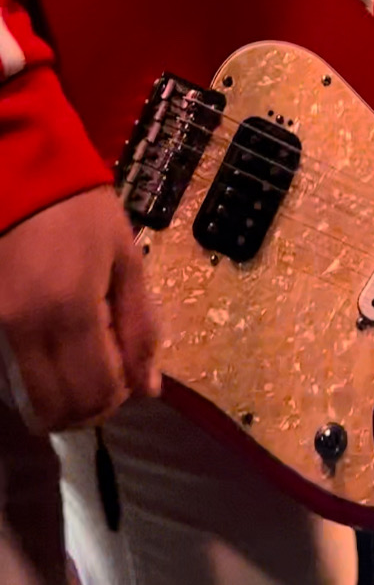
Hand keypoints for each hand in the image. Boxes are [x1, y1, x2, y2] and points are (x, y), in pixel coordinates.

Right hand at [0, 187, 161, 432]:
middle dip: (91, 407)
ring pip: (32, 402)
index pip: (95, 392)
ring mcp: (2, 332)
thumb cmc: (82, 211)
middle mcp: (29, 331)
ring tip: (85, 364)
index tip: (130, 373)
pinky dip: (43, 380)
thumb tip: (149, 388)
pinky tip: (60, 351)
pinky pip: (17, 377)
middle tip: (109, 375)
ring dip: (65, 401)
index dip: (120, 396)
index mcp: (72, 311)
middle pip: (59, 409)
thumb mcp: (125, 258)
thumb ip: (139, 325)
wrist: (22, 175)